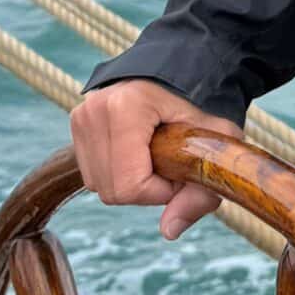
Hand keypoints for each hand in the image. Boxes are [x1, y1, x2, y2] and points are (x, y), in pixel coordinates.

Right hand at [68, 79, 239, 240]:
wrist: (188, 63)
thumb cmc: (208, 101)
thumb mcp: (217, 143)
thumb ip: (199, 192)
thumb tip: (168, 232)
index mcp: (125, 107)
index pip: (130, 185)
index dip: (161, 191)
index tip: (182, 168)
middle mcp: (94, 109)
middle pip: (110, 190)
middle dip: (146, 188)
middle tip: (173, 161)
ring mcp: (81, 114)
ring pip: (98, 184)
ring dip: (130, 181)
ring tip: (157, 152)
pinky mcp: (78, 121)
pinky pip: (92, 171)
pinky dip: (117, 171)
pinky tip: (139, 150)